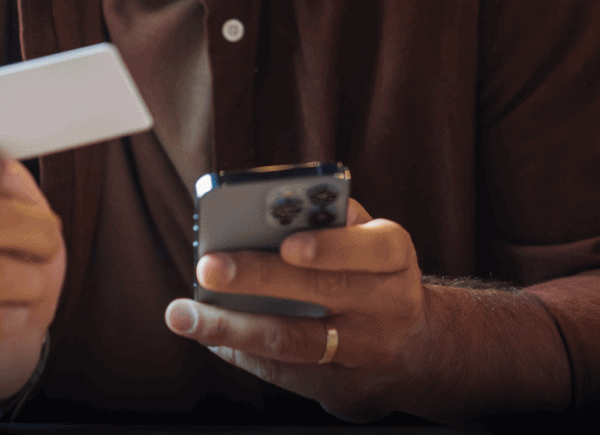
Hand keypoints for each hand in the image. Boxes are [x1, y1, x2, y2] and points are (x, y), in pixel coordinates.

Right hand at [0, 134, 65, 408]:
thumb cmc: (4, 256)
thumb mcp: (14, 206)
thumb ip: (6, 179)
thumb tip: (2, 167)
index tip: (5, 178)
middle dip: (37, 230)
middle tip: (48, 240)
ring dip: (33, 278)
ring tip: (32, 280)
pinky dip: (20, 316)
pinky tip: (15, 314)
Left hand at [164, 199, 429, 421]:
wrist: (415, 349)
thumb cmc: (375, 274)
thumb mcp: (373, 241)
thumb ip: (334, 222)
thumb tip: (274, 213)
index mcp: (394, 255)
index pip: (370, 247)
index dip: (331, 246)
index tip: (287, 242)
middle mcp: (385, 303)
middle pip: (323, 291)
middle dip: (260, 278)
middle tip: (208, 267)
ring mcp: (362, 349)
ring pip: (294, 339)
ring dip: (233, 328)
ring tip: (184, 315)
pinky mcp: (338, 385)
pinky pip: (283, 370)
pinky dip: (240, 352)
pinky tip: (209, 337)